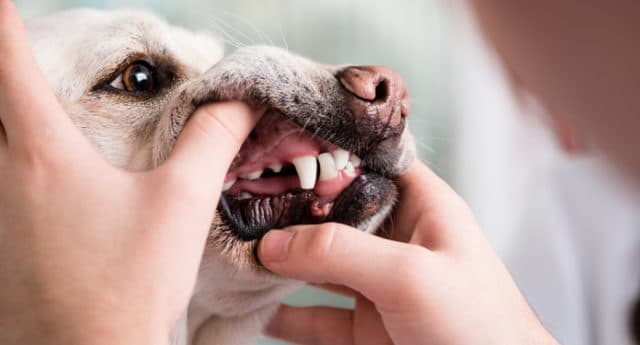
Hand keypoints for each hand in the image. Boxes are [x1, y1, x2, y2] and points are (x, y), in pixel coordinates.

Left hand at [0, 3, 262, 344]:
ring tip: (22, 100)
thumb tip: (241, 97)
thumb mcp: (182, 203)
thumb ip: (212, 140)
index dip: (2, 22)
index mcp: (43, 154)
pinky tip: (36, 175)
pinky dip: (8, 158)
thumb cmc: (130, 283)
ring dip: (3, 116)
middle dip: (0, 69)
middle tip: (15, 47)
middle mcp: (1, 176)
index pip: (8, 64)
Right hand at [258, 161, 558, 344]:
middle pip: (335, 213)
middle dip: (291, 209)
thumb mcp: (410, 276)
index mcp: (423, 208)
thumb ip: (341, 252)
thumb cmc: (480, 327)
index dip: (330, 152)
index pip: (371, 162)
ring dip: (282, 263)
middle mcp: (398, 241)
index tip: (279, 146)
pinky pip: (316, 316)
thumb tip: (273, 244)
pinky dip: (287, 315)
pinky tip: (256, 310)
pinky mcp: (366, 328)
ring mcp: (379, 286)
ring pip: (320, 265)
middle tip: (242, 201)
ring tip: (239, 254)